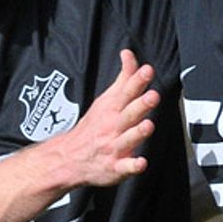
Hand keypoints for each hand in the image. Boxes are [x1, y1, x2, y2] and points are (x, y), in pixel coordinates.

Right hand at [56, 49, 159, 186]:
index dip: (138, 80)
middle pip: (129, 113)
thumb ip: (124, 76)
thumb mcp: (107, 98)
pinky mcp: (115, 167)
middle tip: (152, 96)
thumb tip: (129, 53)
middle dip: (141, 105)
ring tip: (147, 125)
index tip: (147, 71)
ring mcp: (113, 146)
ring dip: (137, 132)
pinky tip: (141, 163)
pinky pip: (124, 167)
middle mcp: (113, 126)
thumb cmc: (93, 125)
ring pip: (127, 139)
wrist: (69, 157)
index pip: (127, 91)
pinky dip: (132, 166)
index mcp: (113, 108)